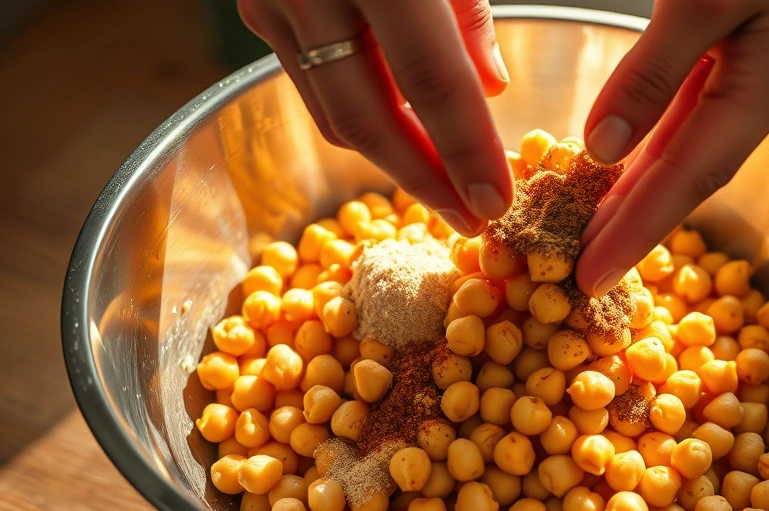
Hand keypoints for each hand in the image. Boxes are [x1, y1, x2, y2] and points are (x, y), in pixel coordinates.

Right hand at [238, 0, 513, 236]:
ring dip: (392, 161)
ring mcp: (274, 1)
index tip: (496, 202)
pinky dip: (362, 120)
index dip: (464, 149)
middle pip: (369, 117)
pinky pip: (315, 87)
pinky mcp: (260, 9)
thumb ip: (469, 9)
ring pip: (336, 114)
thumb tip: (490, 86)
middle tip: (470, 219)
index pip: (431, 81)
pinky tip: (404, 139)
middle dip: (424, 180)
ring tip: (445, 190)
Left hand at [576, 0, 768, 296]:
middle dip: (638, 219)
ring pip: (701, 138)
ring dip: (647, 185)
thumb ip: (655, 72)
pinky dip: (663, 139)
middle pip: (699, 165)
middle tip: (583, 269)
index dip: (642, 227)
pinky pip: (705, 106)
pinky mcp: (766, 40)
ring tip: (595, 227)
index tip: (592, 274)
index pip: (696, 170)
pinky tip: (628, 164)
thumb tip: (604, 151)